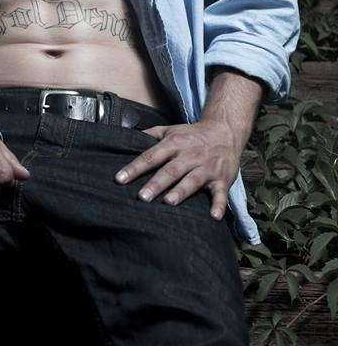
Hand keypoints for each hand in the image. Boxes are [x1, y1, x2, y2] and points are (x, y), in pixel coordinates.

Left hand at [114, 118, 242, 219]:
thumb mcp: (170, 130)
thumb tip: (126, 139)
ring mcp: (206, 168)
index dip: (135, 167)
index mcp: (174, 143)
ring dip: (181, 191)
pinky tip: (214, 216)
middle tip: (142, 197)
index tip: (120, 179)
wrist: (225, 131)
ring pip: (192, 180)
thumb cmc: (192, 135)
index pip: (151, 156)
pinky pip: (221, 193)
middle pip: (171, 170)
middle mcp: (190, 155)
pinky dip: (219, 205)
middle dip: (156, 183)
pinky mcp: (221, 179)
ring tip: (169, 202)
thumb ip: (149, 135)